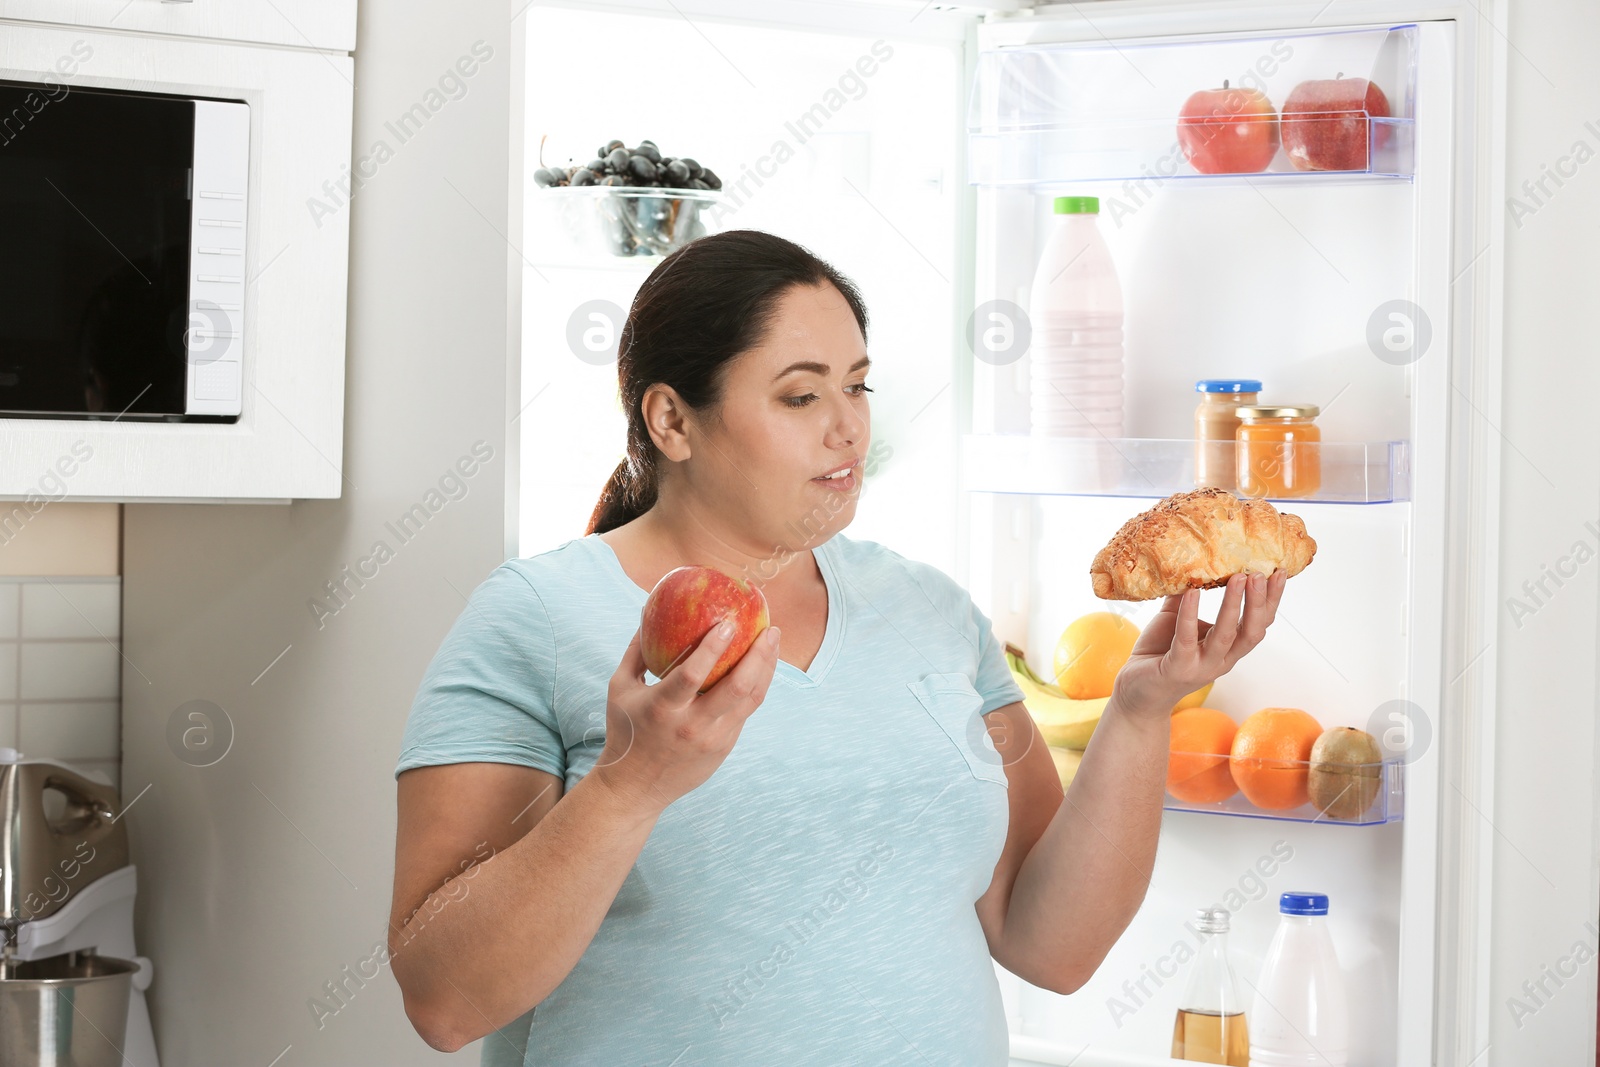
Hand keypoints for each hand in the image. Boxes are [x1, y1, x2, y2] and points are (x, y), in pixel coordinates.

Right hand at [591, 620, 781, 815]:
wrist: (634, 788)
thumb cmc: (625, 732)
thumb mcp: (620, 690)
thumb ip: (635, 652)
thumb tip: (647, 614)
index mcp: (663, 708)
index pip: (692, 674)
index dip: (713, 647)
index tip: (729, 622)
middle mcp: (692, 726)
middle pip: (737, 687)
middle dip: (759, 654)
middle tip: (770, 629)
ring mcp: (713, 740)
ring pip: (751, 700)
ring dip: (766, 668)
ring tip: (773, 641)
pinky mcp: (724, 749)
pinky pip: (746, 712)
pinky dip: (757, 686)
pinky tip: (761, 667)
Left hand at [1111, 569, 1286, 717]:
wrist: (1136, 692)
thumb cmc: (1159, 652)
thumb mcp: (1177, 619)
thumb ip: (1185, 595)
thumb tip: (1191, 560)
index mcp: (1228, 649)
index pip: (1259, 624)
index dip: (1271, 600)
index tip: (1279, 572)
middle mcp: (1221, 660)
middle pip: (1251, 631)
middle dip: (1259, 602)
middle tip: (1261, 573)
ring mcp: (1201, 667)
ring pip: (1226, 636)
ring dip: (1234, 606)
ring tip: (1238, 578)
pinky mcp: (1177, 669)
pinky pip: (1186, 639)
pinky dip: (1190, 615)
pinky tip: (1192, 592)